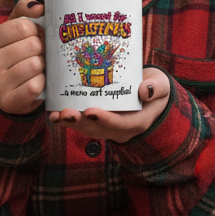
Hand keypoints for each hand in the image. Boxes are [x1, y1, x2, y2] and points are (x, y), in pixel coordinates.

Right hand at [0, 0, 45, 114]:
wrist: (7, 90)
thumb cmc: (14, 53)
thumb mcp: (14, 29)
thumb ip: (25, 10)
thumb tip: (39, 7)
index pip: (24, 26)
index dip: (37, 30)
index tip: (35, 37)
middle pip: (32, 45)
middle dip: (41, 49)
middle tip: (38, 54)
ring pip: (35, 65)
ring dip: (43, 66)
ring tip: (36, 68)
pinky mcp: (8, 101)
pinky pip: (35, 86)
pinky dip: (42, 83)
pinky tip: (36, 82)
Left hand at [48, 68, 169, 142]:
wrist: (148, 92)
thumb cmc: (155, 88)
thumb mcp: (161, 86)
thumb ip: (156, 88)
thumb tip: (144, 91)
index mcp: (137, 122)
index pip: (121, 124)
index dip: (106, 119)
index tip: (91, 111)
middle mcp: (119, 128)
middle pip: (98, 129)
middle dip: (80, 122)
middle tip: (66, 113)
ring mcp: (106, 127)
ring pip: (86, 128)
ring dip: (69, 122)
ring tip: (55, 115)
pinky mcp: (96, 121)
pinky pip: (80, 123)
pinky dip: (66, 119)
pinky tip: (52, 114)